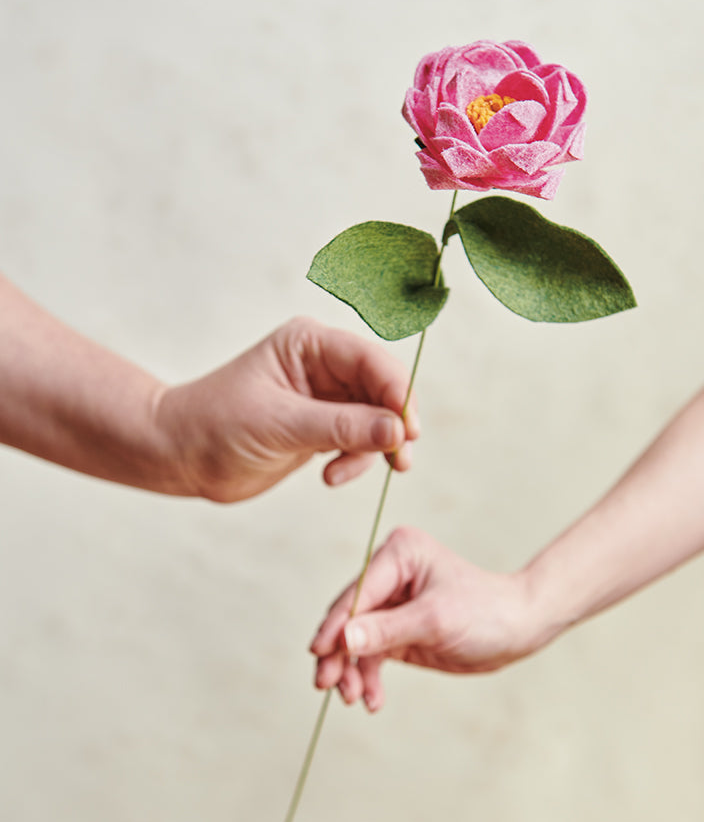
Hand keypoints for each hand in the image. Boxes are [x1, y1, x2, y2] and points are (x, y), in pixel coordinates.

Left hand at [156, 317, 418, 501]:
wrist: (178, 457)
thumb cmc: (215, 426)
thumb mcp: (280, 424)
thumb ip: (342, 427)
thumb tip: (397, 431)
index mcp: (309, 344)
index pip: (370, 360)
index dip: (396, 391)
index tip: (408, 429)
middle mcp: (322, 366)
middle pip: (382, 388)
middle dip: (394, 423)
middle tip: (400, 457)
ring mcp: (324, 398)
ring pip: (376, 419)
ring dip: (376, 447)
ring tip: (361, 472)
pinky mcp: (322, 429)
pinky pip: (359, 442)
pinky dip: (355, 461)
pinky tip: (330, 477)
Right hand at [311, 526, 545, 710]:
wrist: (518, 630)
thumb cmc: (486, 611)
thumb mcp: (436, 621)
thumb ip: (386, 630)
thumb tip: (343, 639)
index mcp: (400, 554)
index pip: (358, 593)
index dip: (336, 626)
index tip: (319, 654)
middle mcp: (390, 574)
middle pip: (348, 617)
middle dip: (338, 653)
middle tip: (327, 685)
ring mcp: (391, 604)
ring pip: (354, 640)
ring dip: (351, 671)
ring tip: (353, 698)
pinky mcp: (396, 630)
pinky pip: (370, 655)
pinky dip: (368, 678)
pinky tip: (372, 699)